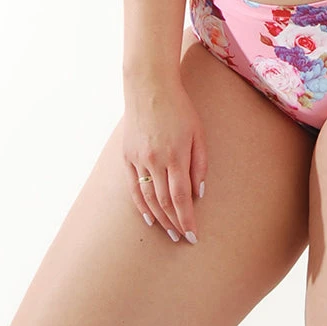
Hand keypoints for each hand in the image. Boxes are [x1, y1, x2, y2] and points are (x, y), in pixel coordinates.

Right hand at [122, 80, 207, 243]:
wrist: (149, 88)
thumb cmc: (179, 108)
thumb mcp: (198, 132)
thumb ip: (200, 164)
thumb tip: (199, 193)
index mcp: (175, 155)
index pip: (181, 197)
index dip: (187, 218)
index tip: (193, 235)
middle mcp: (154, 161)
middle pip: (164, 202)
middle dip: (175, 223)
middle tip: (182, 238)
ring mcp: (138, 160)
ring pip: (147, 198)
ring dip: (159, 218)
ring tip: (169, 231)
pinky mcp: (127, 157)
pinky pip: (133, 188)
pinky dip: (140, 205)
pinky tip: (148, 217)